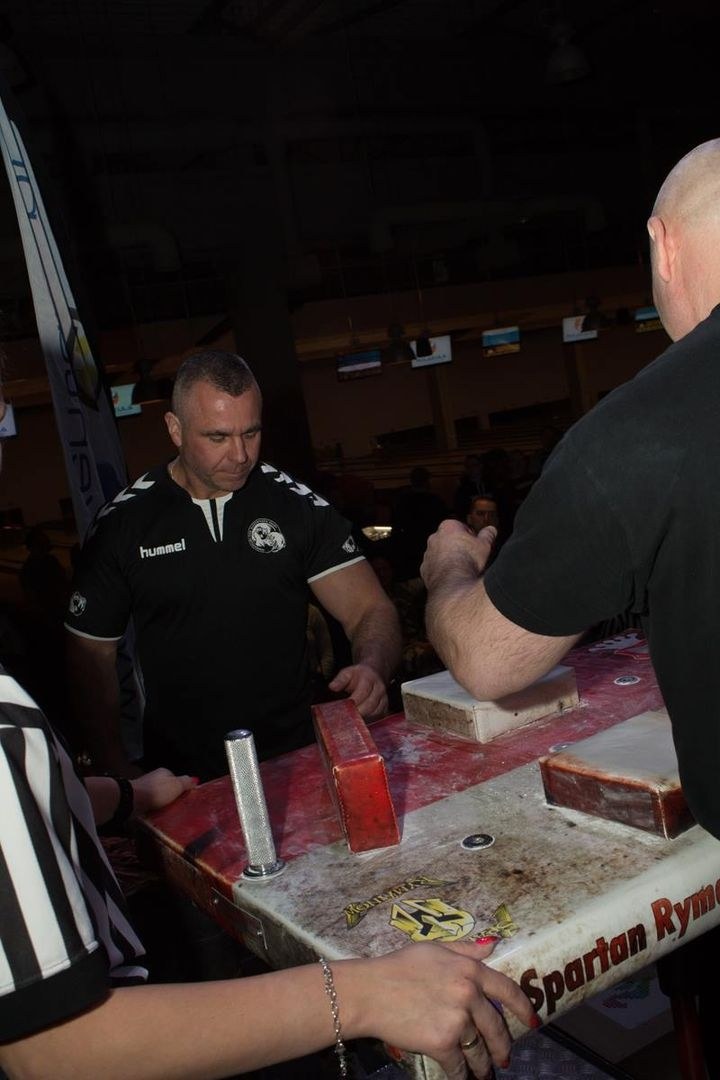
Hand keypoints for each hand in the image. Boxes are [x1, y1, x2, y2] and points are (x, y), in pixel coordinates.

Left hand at [131, 768, 197, 815]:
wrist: (132, 801)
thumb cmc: (156, 791)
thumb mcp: (176, 785)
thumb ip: (186, 782)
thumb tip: (194, 779)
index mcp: (164, 772)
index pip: (177, 779)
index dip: (182, 789)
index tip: (186, 799)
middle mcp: (154, 778)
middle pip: (167, 789)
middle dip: (171, 798)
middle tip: (178, 809)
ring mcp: (145, 788)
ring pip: (158, 798)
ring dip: (162, 805)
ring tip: (168, 814)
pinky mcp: (138, 799)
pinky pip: (150, 805)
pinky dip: (153, 810)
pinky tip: (156, 816)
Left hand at [328, 663, 387, 719]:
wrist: (375, 673)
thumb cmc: (358, 675)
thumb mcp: (347, 673)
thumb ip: (340, 679)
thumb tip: (332, 687)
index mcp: (369, 678)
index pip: (363, 692)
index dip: (354, 702)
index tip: (344, 709)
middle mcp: (379, 688)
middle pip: (370, 705)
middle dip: (358, 713)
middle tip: (347, 719)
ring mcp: (384, 698)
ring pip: (375, 713)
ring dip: (364, 718)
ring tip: (352, 721)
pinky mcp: (385, 707)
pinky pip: (379, 717)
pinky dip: (370, 720)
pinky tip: (360, 722)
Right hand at [342, 939, 536, 1079]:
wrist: (371, 991)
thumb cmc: (399, 966)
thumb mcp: (435, 949)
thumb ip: (466, 950)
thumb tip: (494, 944)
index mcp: (470, 970)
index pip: (507, 990)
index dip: (523, 1008)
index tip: (533, 1022)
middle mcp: (468, 994)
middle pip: (496, 1027)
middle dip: (502, 1047)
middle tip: (503, 1059)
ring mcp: (457, 1020)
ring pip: (479, 1050)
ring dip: (482, 1065)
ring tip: (482, 1072)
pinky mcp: (442, 1043)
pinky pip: (459, 1066)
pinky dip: (461, 1075)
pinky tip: (460, 1077)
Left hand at [421, 520, 495, 592]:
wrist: (454, 584)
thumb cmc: (470, 560)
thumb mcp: (484, 545)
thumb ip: (487, 535)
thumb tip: (491, 529)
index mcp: (448, 527)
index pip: (460, 527)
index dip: (470, 536)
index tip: (476, 545)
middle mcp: (434, 538)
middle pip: (448, 540)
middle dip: (457, 546)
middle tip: (470, 557)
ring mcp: (428, 554)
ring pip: (440, 554)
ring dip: (448, 559)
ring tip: (462, 569)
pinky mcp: (424, 569)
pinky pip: (434, 567)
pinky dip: (442, 571)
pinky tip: (452, 577)